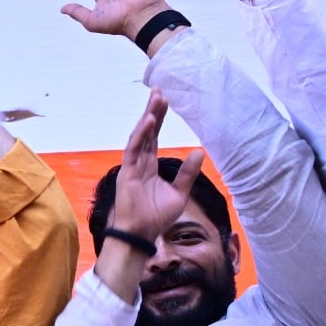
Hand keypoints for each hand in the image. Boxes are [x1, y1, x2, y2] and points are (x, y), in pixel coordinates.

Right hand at [103, 95, 205, 252]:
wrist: (142, 234)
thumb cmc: (156, 217)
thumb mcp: (179, 193)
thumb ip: (188, 173)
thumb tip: (199, 150)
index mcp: (149, 166)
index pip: (154, 138)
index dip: (159, 120)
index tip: (165, 101)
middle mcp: (139, 163)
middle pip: (146, 132)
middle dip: (153, 111)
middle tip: (159, 91)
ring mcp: (132, 167)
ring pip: (140, 137)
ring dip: (147, 117)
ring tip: (155, 99)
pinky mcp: (127, 173)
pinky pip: (133, 150)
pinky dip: (140, 135)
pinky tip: (148, 121)